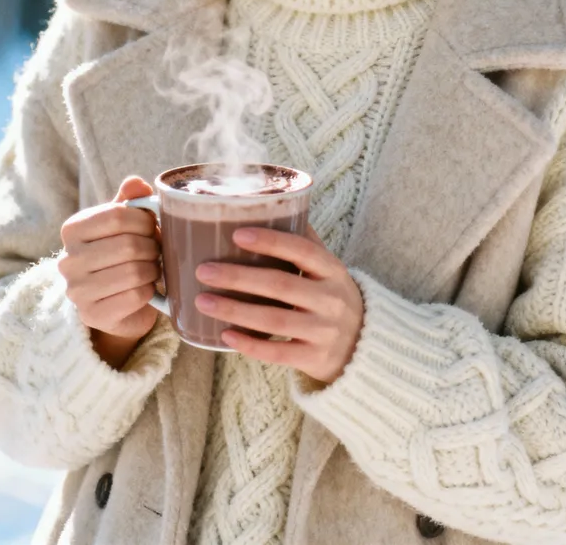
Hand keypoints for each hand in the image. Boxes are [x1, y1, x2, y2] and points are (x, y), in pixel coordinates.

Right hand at [58, 177, 161, 367]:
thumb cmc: (121, 254)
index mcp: (73, 229)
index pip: (117, 215)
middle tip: (156, 251)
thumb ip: (130, 200)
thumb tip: (136, 183)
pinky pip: (135, 296)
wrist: (115, 302)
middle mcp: (67, 260)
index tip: (152, 227)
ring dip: (153, 269)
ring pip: (134, 272)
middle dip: (152, 247)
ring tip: (152, 268)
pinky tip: (145, 289)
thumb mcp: (123, 223)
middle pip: (128, 245)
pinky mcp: (92, 315)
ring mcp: (76, 291)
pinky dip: (149, 291)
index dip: (145, 220)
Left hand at [194, 225, 363, 384]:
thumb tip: (274, 206)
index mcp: (332, 270)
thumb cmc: (333, 297)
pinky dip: (249, 344)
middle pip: (281, 285)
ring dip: (235, 310)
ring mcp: (323, 331)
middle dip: (239, 277)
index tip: (237, 234)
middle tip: (205, 270)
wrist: (363, 345)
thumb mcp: (329, 269)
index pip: (302, 250)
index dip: (270, 241)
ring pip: (273, 320)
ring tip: (202, 301)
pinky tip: (224, 334)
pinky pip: (276, 353)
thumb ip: (305, 243)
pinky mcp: (314, 358)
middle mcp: (330, 299)